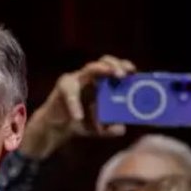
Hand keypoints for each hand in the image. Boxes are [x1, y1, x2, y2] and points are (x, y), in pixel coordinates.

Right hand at [21, 55, 136, 159]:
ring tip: (111, 75)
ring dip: (101, 70)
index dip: (125, 67)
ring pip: (89, 67)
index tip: (133, 72)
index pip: (116, 68)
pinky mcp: (63, 87)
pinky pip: (70, 92)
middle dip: (115, 65)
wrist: (57, 128)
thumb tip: (121, 128)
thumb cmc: (82, 122)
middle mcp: (91, 77)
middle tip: (122, 75)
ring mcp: (77, 79)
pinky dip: (74, 104)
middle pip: (104, 61)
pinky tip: (78, 116)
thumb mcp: (99, 129)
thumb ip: (110, 129)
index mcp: (103, 83)